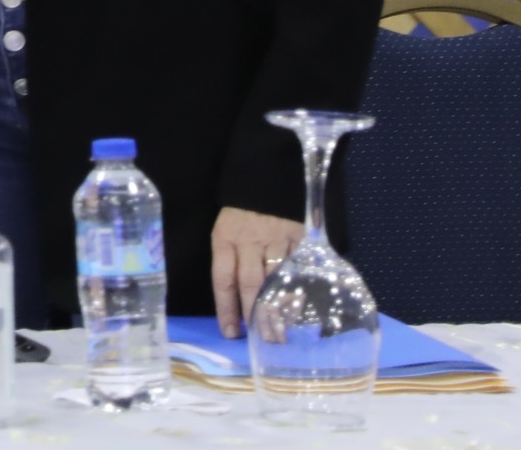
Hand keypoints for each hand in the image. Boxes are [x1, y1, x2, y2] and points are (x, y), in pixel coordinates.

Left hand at [212, 205, 302, 335]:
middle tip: (260, 339)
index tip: (230, 332)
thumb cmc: (240, 216)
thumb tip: (235, 305)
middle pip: (249, 282)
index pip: (222, 278)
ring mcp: (275, 239)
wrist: (265, 181)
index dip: (226, 308)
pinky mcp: (298, 238)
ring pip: (275, 278)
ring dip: (277, 307)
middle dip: (254, 313)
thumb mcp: (225, 233)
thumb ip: (229, 263)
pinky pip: (297, 268)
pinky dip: (297, 291)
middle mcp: (249, 240)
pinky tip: (297, 310)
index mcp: (225, 238)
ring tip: (279, 332)